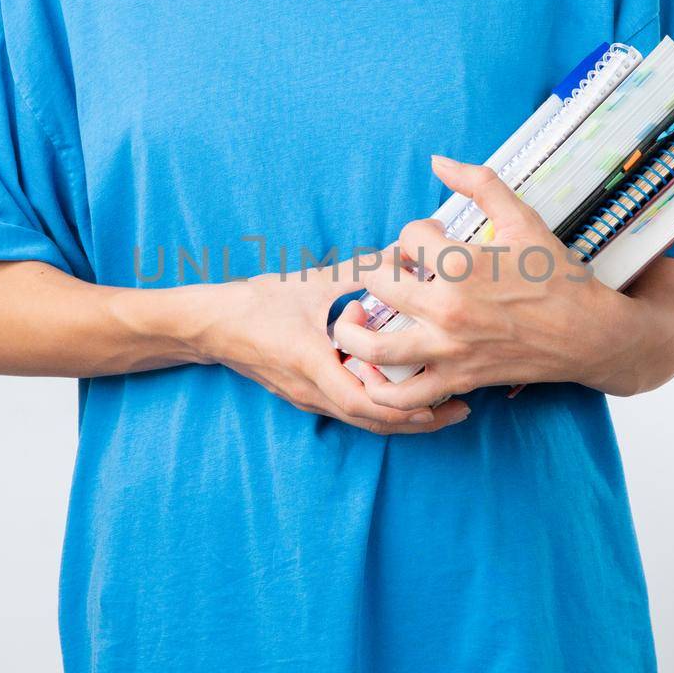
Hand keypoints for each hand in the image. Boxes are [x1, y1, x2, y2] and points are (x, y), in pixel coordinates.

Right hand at [197, 258, 471, 434]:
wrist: (214, 326)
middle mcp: (313, 390)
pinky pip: (350, 411)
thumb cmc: (259, 303)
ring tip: (442, 410)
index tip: (442, 396)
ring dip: (402, 418)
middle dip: (419, 420)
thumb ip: (360, 271)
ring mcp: (308, 398)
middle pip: (372, 420)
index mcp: (313, 363)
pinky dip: (380, 409)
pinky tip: (403, 397)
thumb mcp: (312, 284)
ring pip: (363, 420)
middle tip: (459, 410)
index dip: (406, 405)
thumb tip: (403, 252)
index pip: (365, 400)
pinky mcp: (307, 396)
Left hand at [332, 155, 673, 406]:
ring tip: (359, 315)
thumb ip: (480, 183)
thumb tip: (436, 161)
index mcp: (463, 265)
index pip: (408, 236)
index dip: (418, 231)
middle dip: (379, 268)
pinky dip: (382, 389)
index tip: (435, 239)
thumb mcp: (523, 219)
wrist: (590, 335)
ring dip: (353, 329)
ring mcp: (449, 350)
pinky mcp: (456, 380)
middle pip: (376, 282)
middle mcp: (448, 309)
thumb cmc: (558, 276)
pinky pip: (403, 397)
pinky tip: (382, 367)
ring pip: (371, 346)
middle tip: (397, 270)